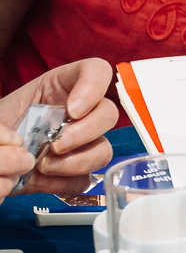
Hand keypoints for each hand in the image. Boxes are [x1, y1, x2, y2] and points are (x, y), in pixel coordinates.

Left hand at [0, 60, 117, 196]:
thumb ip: (9, 121)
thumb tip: (20, 139)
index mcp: (61, 86)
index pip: (97, 71)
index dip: (94, 87)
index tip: (73, 110)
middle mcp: (80, 113)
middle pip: (109, 113)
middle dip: (85, 132)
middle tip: (56, 145)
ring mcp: (82, 143)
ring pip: (104, 150)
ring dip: (77, 162)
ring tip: (44, 165)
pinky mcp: (76, 170)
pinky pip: (86, 178)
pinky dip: (64, 181)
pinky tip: (42, 178)